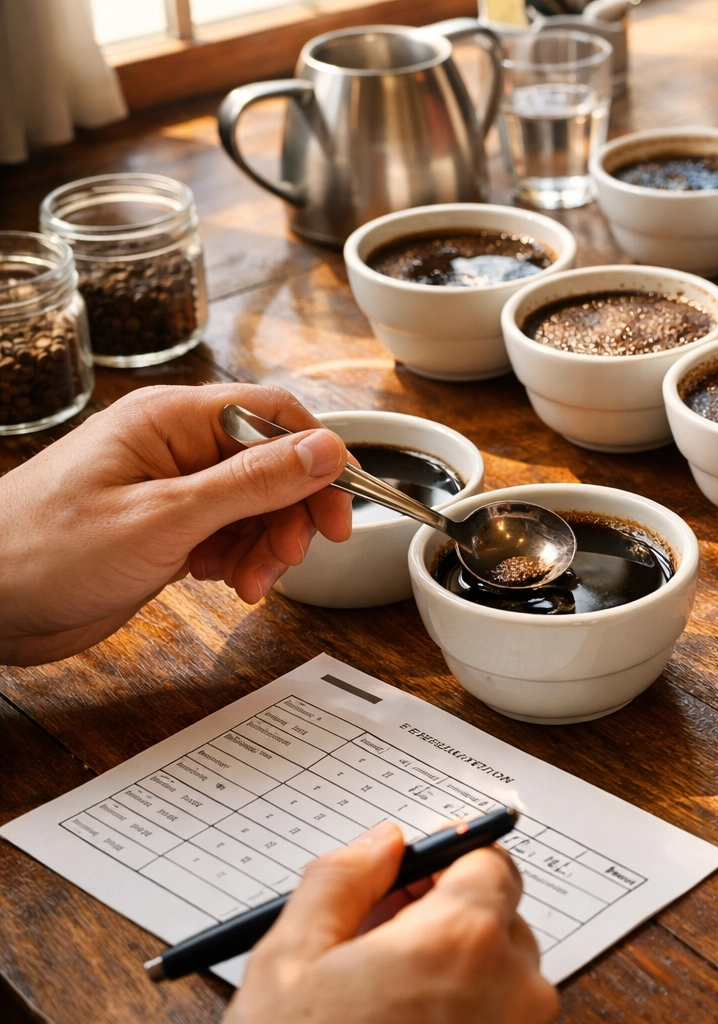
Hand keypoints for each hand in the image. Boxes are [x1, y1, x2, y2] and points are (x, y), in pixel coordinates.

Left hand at [0, 384, 351, 665]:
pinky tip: (226, 582)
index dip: (317, 461)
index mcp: (171, 420)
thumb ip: (251, 483)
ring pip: (257, 506)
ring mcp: (171, 489)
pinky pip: (231, 534)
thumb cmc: (43, 550)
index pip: (274, 416)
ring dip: (268, 546)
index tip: (337, 511)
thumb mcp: (165, 518)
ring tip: (250, 583)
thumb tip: (326, 449)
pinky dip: (242, 560)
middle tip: (290, 558)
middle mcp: (175, 447)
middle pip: (274, 465)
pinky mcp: (167, 529)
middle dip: (291, 515)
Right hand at [225, 823, 558, 1023]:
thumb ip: (342, 879)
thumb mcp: (291, 960)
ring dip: (454, 974)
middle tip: (374, 942)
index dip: (444, 863)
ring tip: (379, 1003)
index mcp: (464, 937)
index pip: (490, 862)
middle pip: (498, 919)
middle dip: (444, 919)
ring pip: (501, 978)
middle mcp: (515, 986)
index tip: (406, 881)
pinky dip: (463, 1020)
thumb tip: (382, 842)